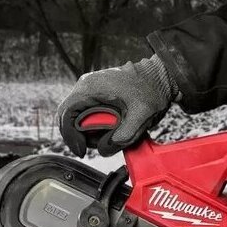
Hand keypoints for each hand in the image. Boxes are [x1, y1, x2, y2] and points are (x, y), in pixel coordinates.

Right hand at [56, 55, 177, 156]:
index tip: (82, 151)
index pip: (66, 114)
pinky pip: (85, 111)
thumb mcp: (142, 115)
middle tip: (98, 144)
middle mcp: (85, 85)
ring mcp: (89, 87)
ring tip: (107, 136)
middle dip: (79, 135)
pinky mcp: (95, 92)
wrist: (160, 76)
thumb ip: (125, 134)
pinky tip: (108, 129)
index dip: (70, 135)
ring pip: (76, 115)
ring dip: (87, 131)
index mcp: (91, 88)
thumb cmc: (152, 90)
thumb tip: (105, 149)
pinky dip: (92, 124)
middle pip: (68, 116)